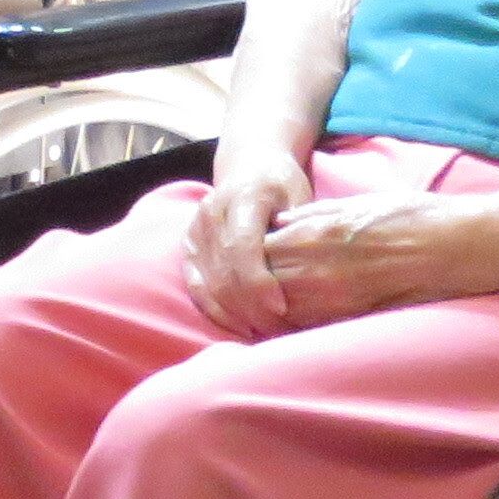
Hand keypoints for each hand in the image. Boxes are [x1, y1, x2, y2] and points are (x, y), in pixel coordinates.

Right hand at [184, 149, 312, 334]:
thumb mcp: (299, 197)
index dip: (258, 282)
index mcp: (242, 196)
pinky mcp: (187, 245)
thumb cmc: (283, 185)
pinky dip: (215, 310)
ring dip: (234, 314)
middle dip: (250, 307)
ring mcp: (195, 230)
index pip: (242, 246)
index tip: (281, 308)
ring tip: (263, 332)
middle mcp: (211, 212)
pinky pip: (196, 286)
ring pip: (208, 283)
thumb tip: (310, 272)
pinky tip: (238, 325)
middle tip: (278, 331)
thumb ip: (300, 230)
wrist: (249, 166)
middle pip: (224, 271)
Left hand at [243, 184, 498, 333]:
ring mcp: (337, 295)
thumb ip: (315, 216)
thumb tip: (281, 223)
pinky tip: (303, 326)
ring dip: (272, 314)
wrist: (464, 244)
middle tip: (252, 294)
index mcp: (317, 231)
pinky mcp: (358, 318)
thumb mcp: (357, 204)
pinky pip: (315, 329)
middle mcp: (319, 265)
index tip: (248, 263)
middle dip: (252, 290)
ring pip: (281, 312)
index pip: (256, 250)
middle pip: (261, 284)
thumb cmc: (416, 218)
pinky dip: (301, 329)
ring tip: (271, 313)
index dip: (247, 260)